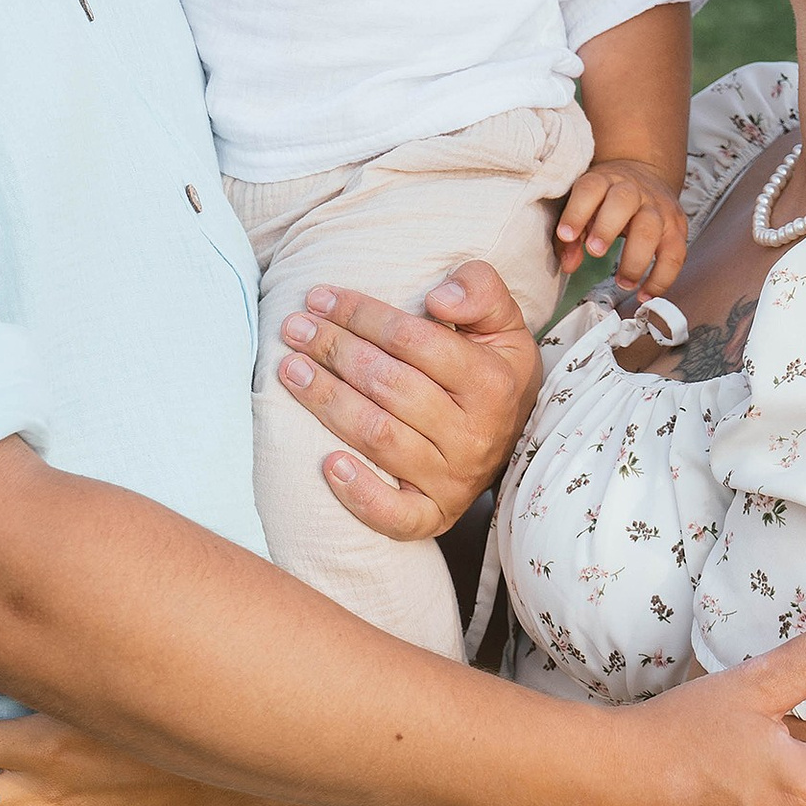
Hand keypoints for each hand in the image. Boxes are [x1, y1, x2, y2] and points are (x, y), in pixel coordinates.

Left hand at [276, 263, 541, 545]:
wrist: (515, 438)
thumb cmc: (495, 372)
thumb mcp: (503, 323)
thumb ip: (481, 290)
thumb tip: (438, 298)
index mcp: (490, 382)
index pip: (414, 340)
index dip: (362, 315)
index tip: (321, 298)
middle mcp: (473, 434)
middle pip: (388, 385)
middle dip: (334, 350)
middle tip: (294, 328)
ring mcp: (453, 479)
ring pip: (378, 437)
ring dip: (327, 402)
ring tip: (290, 370)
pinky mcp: (434, 515)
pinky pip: (395, 515)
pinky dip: (359, 494)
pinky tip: (326, 464)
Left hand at [555, 156, 687, 300]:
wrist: (647, 175)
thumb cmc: (608, 198)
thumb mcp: (584, 206)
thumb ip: (571, 236)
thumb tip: (569, 264)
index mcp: (604, 181)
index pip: (589, 189)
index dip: (576, 212)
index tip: (565, 235)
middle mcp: (633, 190)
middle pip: (623, 201)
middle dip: (607, 228)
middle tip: (595, 252)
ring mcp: (658, 208)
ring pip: (651, 229)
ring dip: (636, 260)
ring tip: (623, 282)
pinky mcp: (677, 227)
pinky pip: (675, 254)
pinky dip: (661, 278)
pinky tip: (645, 293)